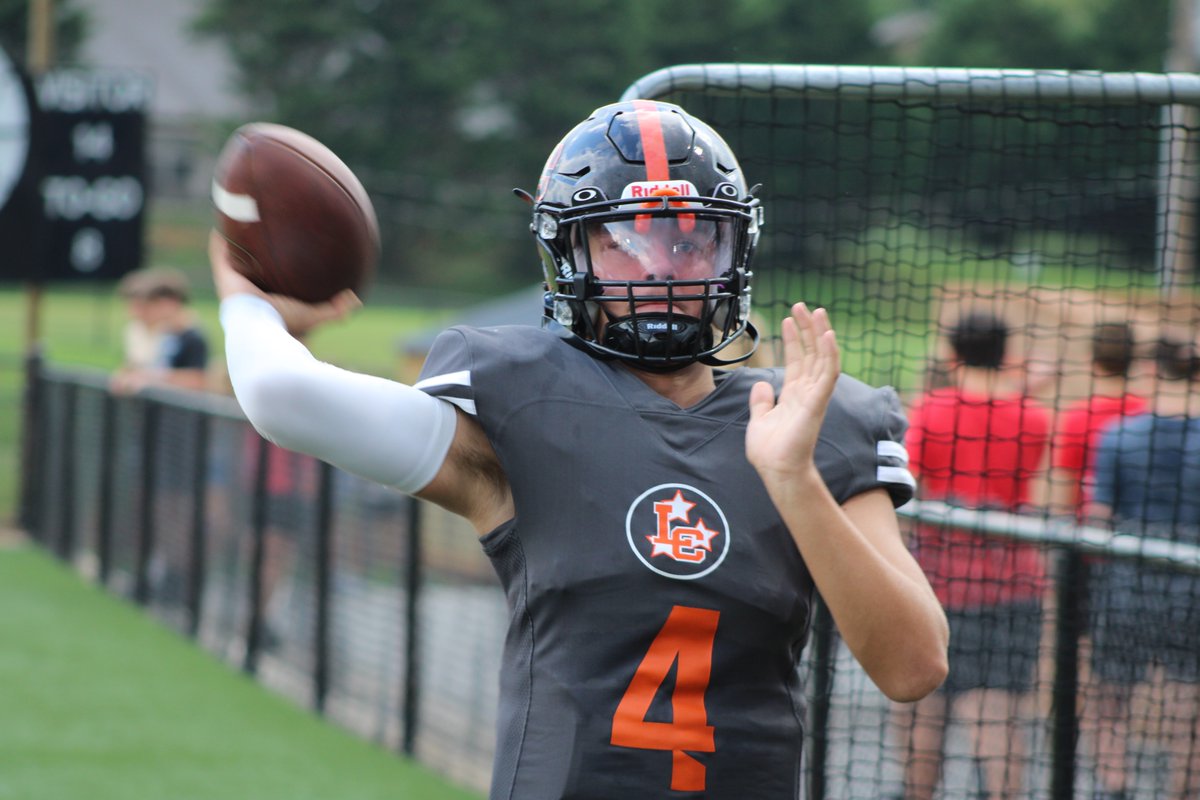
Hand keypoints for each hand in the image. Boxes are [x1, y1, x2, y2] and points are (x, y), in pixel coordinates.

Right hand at [209, 229, 361, 335]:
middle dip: (250, 258)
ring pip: (232, 262)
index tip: (277, 259)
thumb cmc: (287, 325)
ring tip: (237, 225)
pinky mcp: (224, 278)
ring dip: (233, 246)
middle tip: (256, 239)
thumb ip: (335, 309)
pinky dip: (219, 243)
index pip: (269, 286)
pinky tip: (222, 224)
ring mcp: (233, 287)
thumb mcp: (315, 317)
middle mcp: (247, 294)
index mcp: (266, 303)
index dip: (271, 274)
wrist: (263, 330)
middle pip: (248, 272)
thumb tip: (355, 299)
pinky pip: (220, 256)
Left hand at [746, 302, 840, 490]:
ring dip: (819, 333)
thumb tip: (762, 383)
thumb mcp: (759, 419)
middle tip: (801, 305)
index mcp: (794, 395)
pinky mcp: (817, 402)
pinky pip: (828, 374)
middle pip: (810, 353)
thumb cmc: (770, 451)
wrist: (776, 470)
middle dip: (807, 328)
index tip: (787, 319)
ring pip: (822, 357)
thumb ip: (761, 401)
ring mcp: (814, 396)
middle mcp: (807, 392)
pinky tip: (827, 334)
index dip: (793, 339)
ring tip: (815, 310)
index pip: (797, 360)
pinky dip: (829, 353)